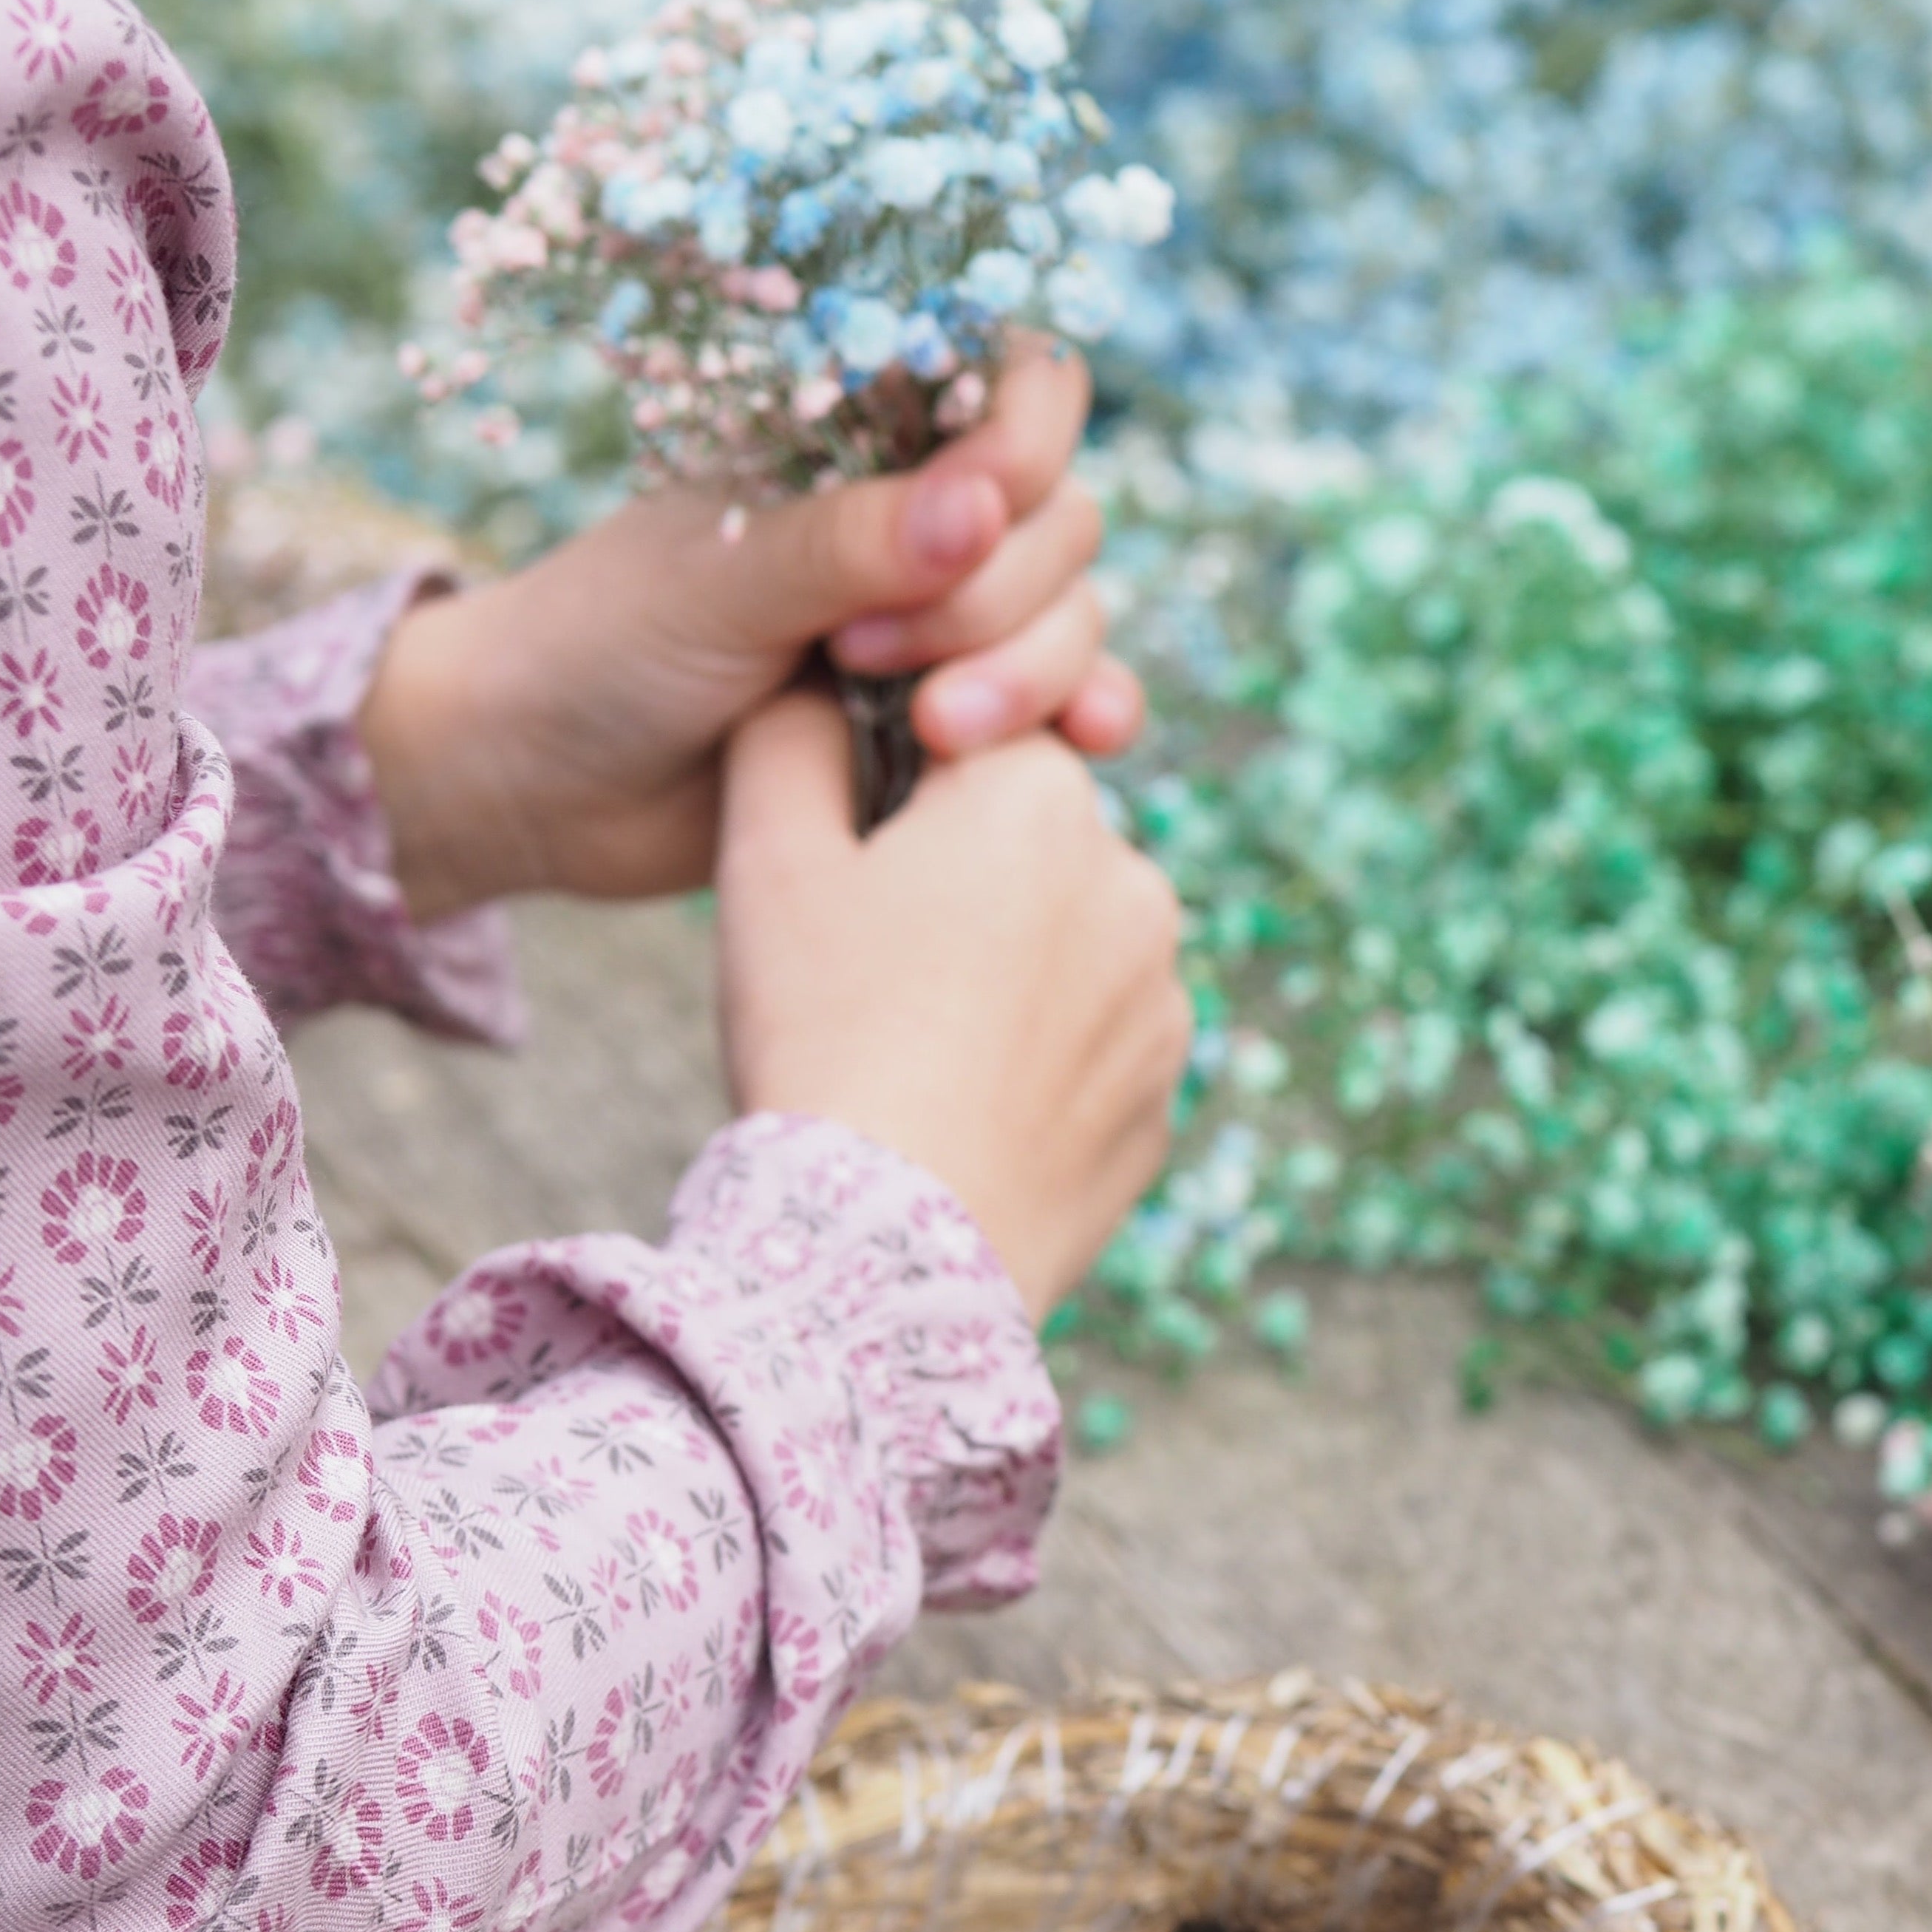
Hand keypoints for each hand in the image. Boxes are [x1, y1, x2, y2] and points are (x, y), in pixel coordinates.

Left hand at [359, 338, 1146, 920]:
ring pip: (1072, 615)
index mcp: (862, 437)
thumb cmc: (604, 643)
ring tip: (926, 729)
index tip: (981, 507)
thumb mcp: (718, 582)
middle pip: (1057, 516)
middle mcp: (921, 519)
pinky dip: (1087, 714)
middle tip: (867, 653)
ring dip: (1030, 668)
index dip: (1024, 438)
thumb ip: (851, 545)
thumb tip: (982, 510)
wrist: (545, 785)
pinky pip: (1071, 702)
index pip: (1013, 384)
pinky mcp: (957, 717)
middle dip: (997, 594)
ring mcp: (945, 622)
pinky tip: (1082, 739)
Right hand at [715, 693, 1191, 1318]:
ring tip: (912, 1051)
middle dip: (956, 887)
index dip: (896, 795)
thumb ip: (790, 731)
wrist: (887, 1245)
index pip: (971, 738)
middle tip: (867, 974)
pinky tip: (961, 1107)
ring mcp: (1163, 994)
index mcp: (1038, 792)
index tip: (851, 868)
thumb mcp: (765, 854)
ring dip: (1002, 975)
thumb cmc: (818, 1033)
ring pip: (1063, 948)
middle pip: (1023, 845)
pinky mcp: (1166, 1094)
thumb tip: (822, 685)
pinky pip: (1090, 1050)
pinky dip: (1035, 1066)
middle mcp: (1132, 874)